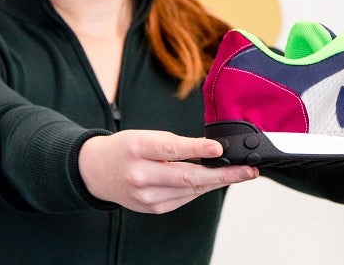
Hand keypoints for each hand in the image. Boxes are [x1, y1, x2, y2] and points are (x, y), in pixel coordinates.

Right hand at [78, 130, 258, 213]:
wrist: (97, 172)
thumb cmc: (124, 148)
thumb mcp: (144, 135)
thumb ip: (174, 144)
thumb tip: (209, 149)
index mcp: (137, 149)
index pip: (171, 149)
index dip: (197, 149)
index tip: (219, 148)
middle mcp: (141, 175)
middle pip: (187, 177)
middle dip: (223, 174)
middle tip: (247, 170)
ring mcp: (146, 197)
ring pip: (190, 190)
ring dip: (218, 182)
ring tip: (240, 174)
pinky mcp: (152, 208)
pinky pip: (184, 198)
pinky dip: (202, 189)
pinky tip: (216, 181)